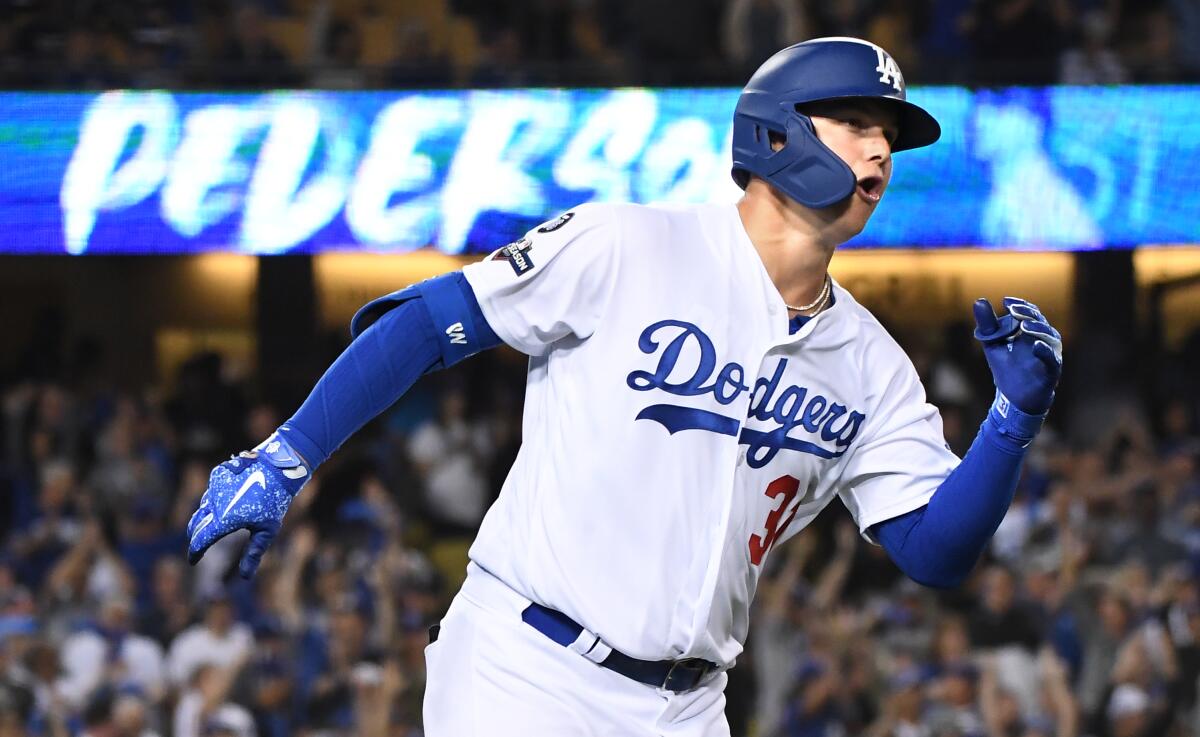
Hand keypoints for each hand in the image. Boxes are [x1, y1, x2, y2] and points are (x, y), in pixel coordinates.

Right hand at [186, 431, 310, 577]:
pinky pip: (210, 492)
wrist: (277, 467)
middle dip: (194, 537)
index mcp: (223, 520)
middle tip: (196, 545)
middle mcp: (214, 504)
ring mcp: (214, 487)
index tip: (193, 561)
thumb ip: (253, 554)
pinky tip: (219, 505)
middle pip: (195, 524)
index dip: (195, 552)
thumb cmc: (274, 501)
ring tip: (206, 528)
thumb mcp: (267, 531)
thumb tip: (245, 577)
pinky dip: (212, 501)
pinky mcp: (217, 475)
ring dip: (202, 519)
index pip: (201, 540)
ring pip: (202, 507)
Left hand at [973, 297, 1061, 414]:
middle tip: (1013, 310)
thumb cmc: (1006, 369)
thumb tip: (978, 300)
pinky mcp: (1051, 371)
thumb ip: (987, 325)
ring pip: (1050, 337)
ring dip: (1038, 329)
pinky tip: (1036, 346)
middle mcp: (1043, 340)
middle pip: (1040, 321)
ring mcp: (1049, 355)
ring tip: (1024, 325)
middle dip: (1027, 314)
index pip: (1029, 313)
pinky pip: (1052, 360)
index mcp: (1030, 332)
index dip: (1020, 305)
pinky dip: (1045, 351)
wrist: (1014, 399)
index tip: (1006, 301)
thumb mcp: (993, 344)